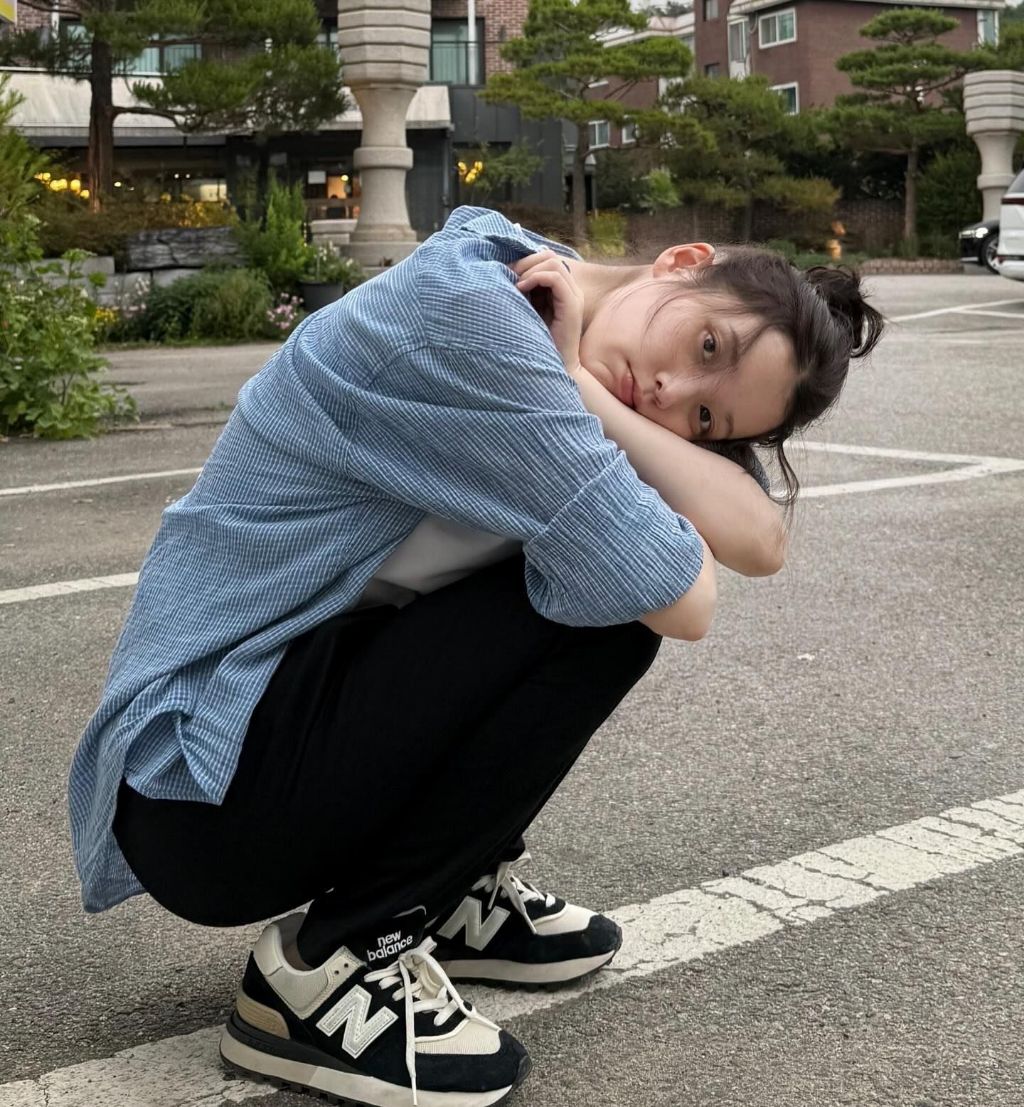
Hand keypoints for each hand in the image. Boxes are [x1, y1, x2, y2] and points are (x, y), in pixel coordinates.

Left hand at [509, 251, 584, 375]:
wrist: (555, 368)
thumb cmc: (538, 343)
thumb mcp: (529, 311)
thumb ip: (525, 292)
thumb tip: (508, 270)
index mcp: (563, 290)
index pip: (547, 259)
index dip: (525, 261)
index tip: (506, 273)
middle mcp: (571, 290)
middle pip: (550, 257)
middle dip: (525, 262)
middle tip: (507, 276)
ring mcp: (574, 296)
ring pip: (553, 263)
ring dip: (529, 269)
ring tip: (514, 286)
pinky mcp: (572, 305)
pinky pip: (554, 278)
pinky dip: (535, 278)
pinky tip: (520, 290)